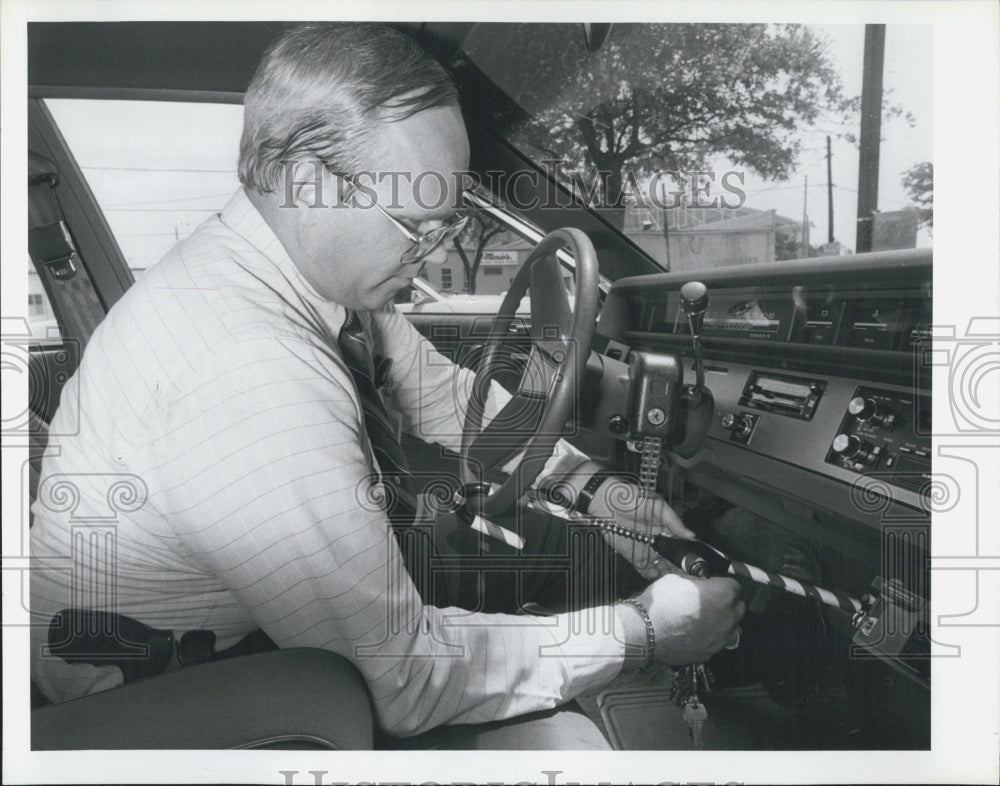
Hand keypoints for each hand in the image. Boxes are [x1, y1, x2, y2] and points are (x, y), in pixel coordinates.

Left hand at [586, 477, 693, 579]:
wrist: (606, 502)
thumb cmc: (633, 498)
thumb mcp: (658, 505)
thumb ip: (674, 522)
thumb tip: (692, 536)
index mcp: (668, 530)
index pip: (683, 546)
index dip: (691, 556)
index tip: (699, 564)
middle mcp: (660, 543)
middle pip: (675, 560)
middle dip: (682, 569)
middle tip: (689, 576)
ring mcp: (648, 552)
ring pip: (663, 569)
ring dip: (669, 575)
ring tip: (676, 579)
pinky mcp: (634, 558)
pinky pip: (646, 572)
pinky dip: (653, 577)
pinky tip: (659, 577)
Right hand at [618, 573, 744, 665]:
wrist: (646, 631)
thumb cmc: (661, 602)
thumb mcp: (677, 579)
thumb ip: (695, 582)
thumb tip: (698, 584)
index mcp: (722, 594)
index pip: (735, 586)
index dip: (722, 584)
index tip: (713, 584)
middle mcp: (727, 617)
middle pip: (739, 608)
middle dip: (728, 603)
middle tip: (712, 600)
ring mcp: (720, 638)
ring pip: (734, 630)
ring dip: (725, 623)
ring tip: (709, 620)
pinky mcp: (709, 653)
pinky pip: (717, 644)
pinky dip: (711, 639)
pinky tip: (697, 634)